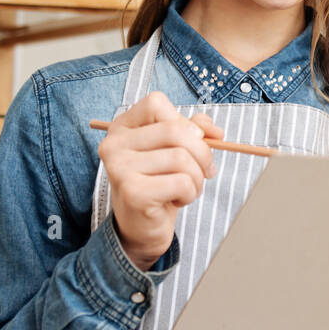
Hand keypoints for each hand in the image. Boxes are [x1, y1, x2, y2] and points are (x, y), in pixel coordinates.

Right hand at [98, 90, 225, 269]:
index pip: (156, 103)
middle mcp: (114, 144)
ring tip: (186, 188)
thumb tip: (214, 130)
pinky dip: (190, 193)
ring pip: (182, 158)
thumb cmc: (159, 184)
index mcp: (122, 127)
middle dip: (203, 153)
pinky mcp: (132, 192)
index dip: (184, 120)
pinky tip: (177, 200)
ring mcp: (119, 168)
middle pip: (176, 130)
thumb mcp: (174, 150)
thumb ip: (193, 129)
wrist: (142, 227)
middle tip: (205, 171)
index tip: (197, 140)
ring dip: (196, 177)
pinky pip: (181, 182)